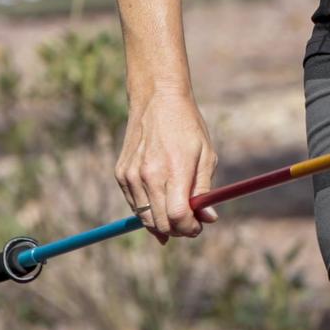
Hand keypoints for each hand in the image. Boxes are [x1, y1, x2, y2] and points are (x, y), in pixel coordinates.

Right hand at [115, 86, 219, 242]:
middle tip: (190, 223)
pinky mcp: (121, 174)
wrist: (157, 99)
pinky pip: (134, 205)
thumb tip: (208, 219)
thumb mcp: (205, 155)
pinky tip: (160, 198)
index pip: (177, 216)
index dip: (189, 228)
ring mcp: (131, 175)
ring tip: (176, 212)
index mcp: (174, 169)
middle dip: (178, 230)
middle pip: (160, 223)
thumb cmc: (187, 127)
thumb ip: (204, 190)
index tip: (198, 227)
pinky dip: (147, 209)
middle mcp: (149, 175)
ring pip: (145, 218)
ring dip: (161, 223)